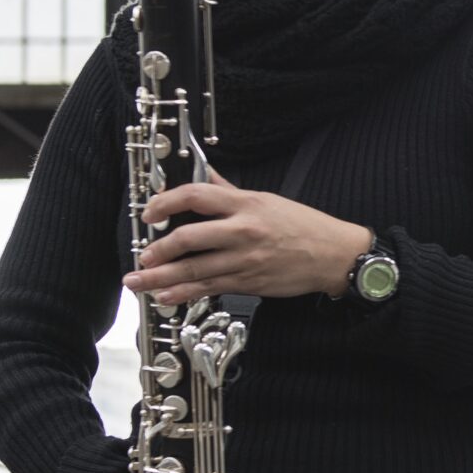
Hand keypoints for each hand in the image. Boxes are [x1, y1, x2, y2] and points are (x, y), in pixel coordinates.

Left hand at [126, 170, 372, 304]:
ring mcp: (245, 259)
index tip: (150, 212)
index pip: (196, 195)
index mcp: (245, 204)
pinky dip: (185, 294)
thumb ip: (230, 191)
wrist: (333, 254)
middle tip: (141, 257)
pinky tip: (166, 297)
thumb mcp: (267, 199)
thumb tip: (202, 175)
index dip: (166, 203)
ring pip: (194, 269)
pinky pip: (210, 288)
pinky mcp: (248, 282)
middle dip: (158, 250)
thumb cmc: (303, 225)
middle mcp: (243, 230)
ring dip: (161, 278)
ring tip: (138, 282)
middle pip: (189, 237)